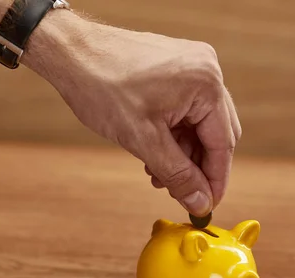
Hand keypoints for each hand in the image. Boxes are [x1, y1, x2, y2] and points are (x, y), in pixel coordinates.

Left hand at [25, 12, 240, 215]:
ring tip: (156, 173)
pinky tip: (153, 153)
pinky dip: (171, 135)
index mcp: (206, 84)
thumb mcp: (143, 140)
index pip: (223, 142)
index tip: (207, 206)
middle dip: (195, 167)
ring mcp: (190, 67)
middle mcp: (205, 70)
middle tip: (179, 192)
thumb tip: (200, 203)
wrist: (70, 54)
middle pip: (214, 133)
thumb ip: (177, 175)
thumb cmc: (101, 86)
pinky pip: (184, 110)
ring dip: (181, 154)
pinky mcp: (174, 69)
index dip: (215, 179)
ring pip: (197, 125)